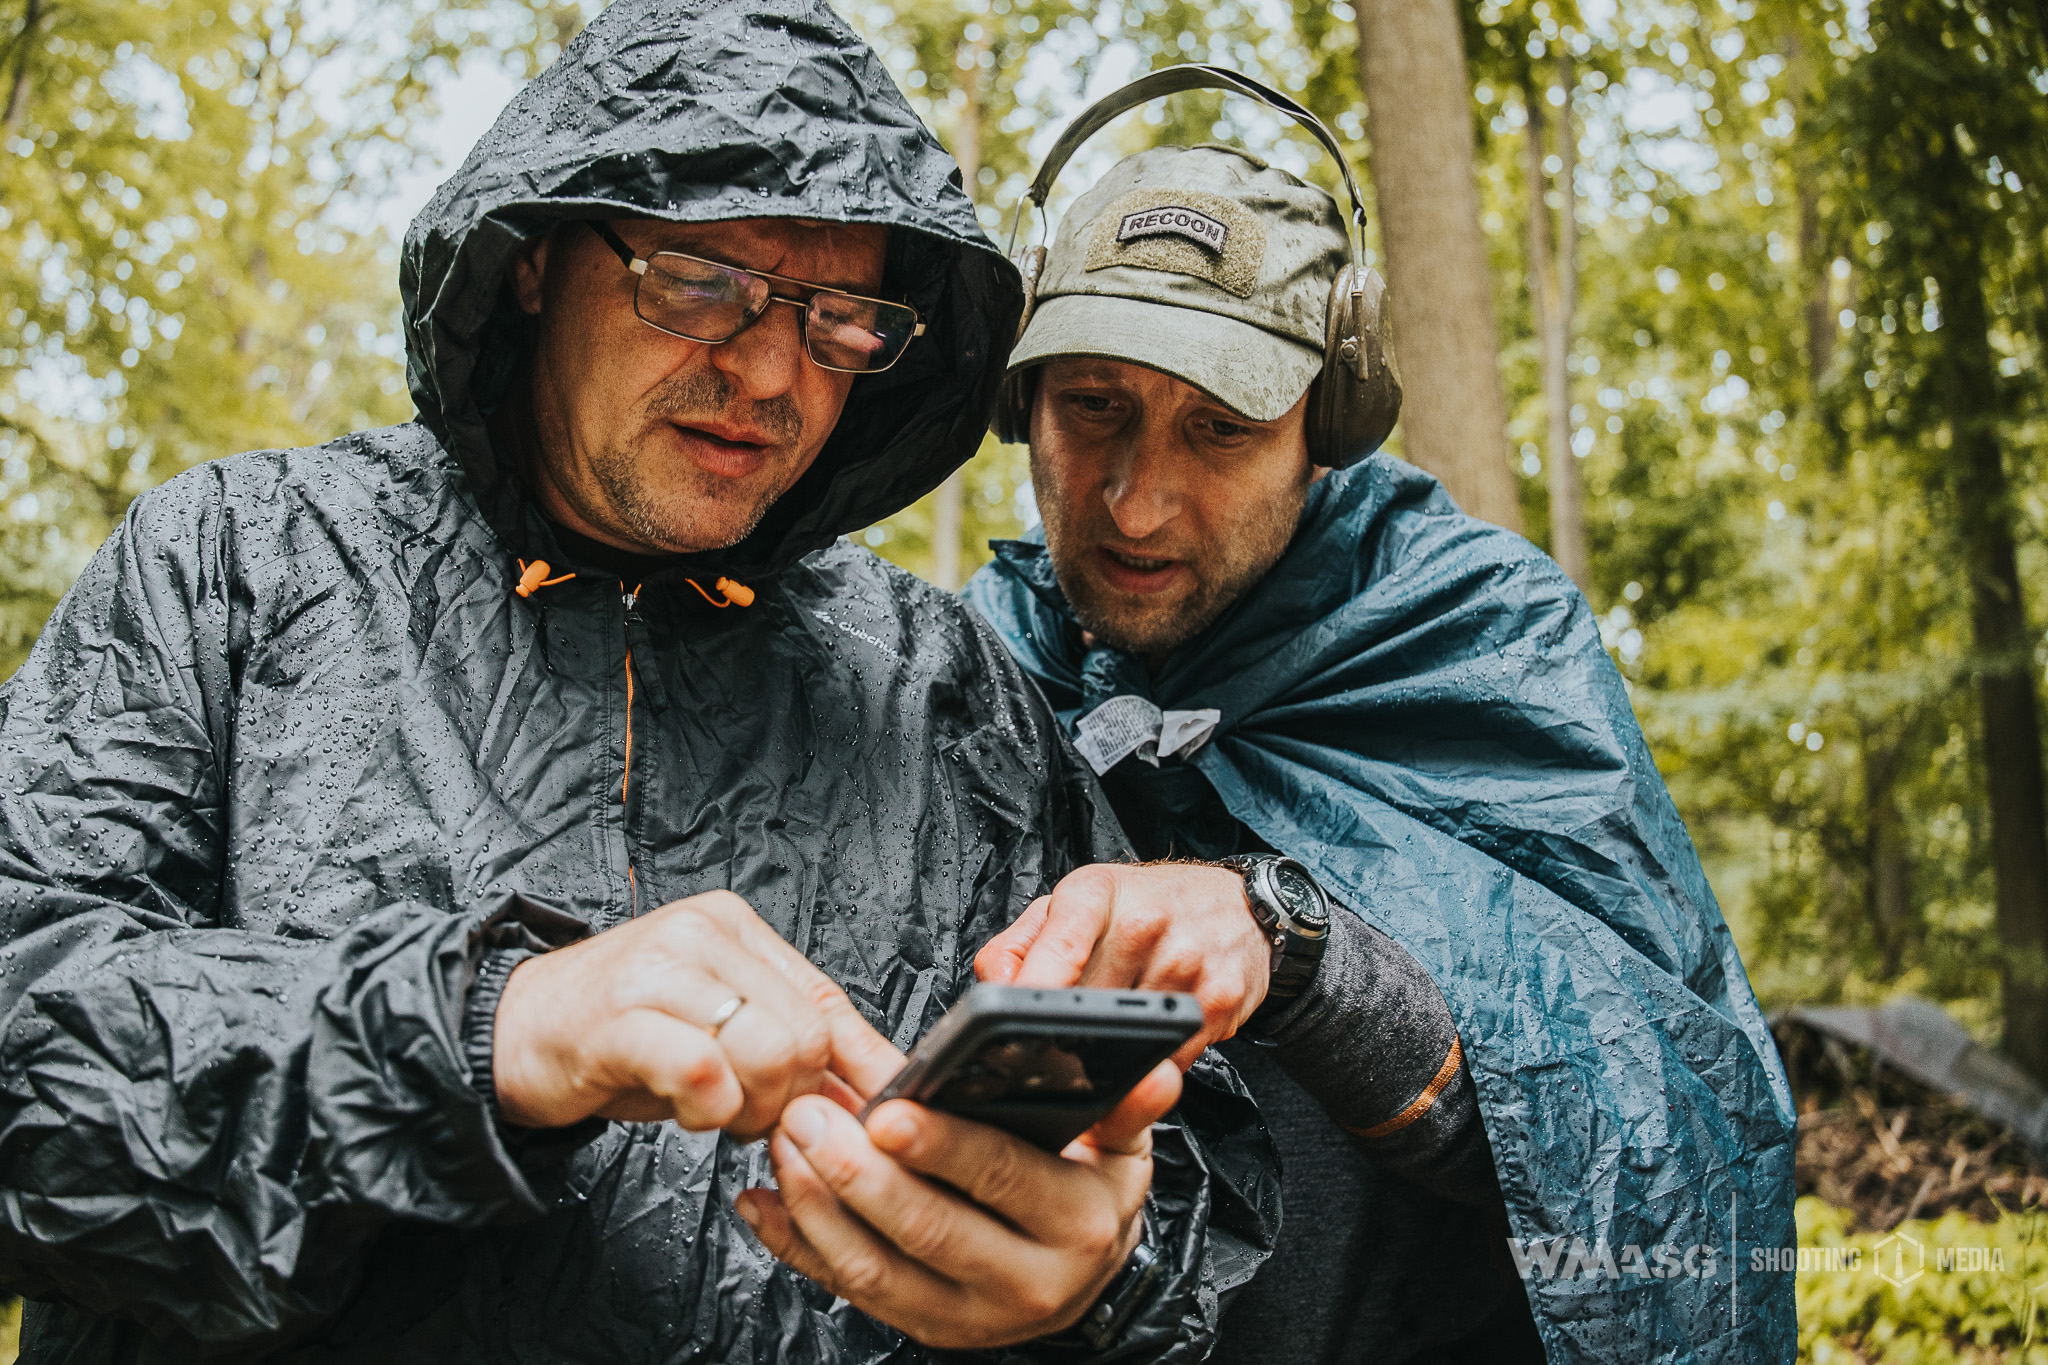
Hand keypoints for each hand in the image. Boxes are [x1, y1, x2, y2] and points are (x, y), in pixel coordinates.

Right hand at [492, 890, 902, 1139]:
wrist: (508, 1033)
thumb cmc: (616, 1037)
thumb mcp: (712, 1026)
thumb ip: (782, 1043)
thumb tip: (865, 1092)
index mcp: (735, 927)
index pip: (828, 999)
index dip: (860, 1067)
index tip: (877, 1115)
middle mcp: (703, 932)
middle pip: (807, 1033)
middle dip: (791, 1099)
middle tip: (751, 1117)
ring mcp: (661, 968)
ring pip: (767, 1050)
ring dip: (750, 1110)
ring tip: (715, 1112)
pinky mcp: (621, 1016)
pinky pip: (705, 1073)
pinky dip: (708, 1112)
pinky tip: (686, 1111)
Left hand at [736, 1061, 1180, 1349]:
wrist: (1084, 1276)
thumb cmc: (1088, 1185)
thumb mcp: (1115, 1144)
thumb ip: (1124, 1104)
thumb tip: (1158, 1069)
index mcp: (1078, 1222)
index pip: (1004, 1177)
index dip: (942, 1145)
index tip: (885, 1109)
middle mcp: (1027, 1281)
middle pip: (928, 1229)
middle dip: (856, 1172)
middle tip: (804, 1115)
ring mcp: (968, 1316)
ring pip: (876, 1269)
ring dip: (816, 1205)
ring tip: (781, 1142)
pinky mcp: (922, 1329)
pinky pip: (847, 1291)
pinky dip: (795, 1247)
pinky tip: (759, 1199)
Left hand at [976, 863, 1267, 1067]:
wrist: (1236, 904)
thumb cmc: (1145, 905)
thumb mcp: (1074, 905)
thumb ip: (1018, 946)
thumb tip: (992, 988)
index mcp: (1097, 892)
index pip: (1061, 941)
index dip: (1036, 986)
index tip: (1015, 1022)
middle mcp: (1146, 921)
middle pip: (1087, 1003)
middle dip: (1067, 1030)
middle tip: (1058, 1039)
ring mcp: (1187, 960)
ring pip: (1127, 1035)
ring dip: (1111, 1049)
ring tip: (1112, 1026)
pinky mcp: (1219, 1000)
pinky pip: (1168, 1056)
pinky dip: (1152, 1060)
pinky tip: (1153, 1033)